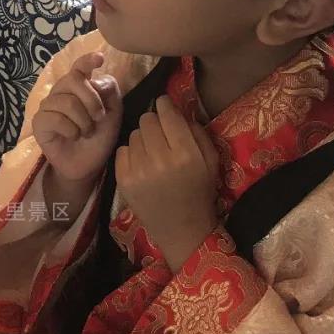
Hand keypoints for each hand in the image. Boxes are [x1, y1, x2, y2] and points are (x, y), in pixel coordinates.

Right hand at [33, 52, 122, 183]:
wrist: (87, 165)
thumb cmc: (99, 138)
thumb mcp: (113, 114)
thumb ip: (109, 92)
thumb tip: (95, 79)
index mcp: (79, 86)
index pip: (79, 67)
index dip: (87, 60)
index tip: (99, 59)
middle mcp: (61, 92)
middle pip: (73, 80)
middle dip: (91, 100)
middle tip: (99, 117)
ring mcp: (48, 106)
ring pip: (67, 102)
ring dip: (83, 121)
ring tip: (86, 132)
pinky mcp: (39, 122)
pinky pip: (56, 119)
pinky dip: (71, 130)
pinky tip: (73, 137)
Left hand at [115, 96, 220, 271]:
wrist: (182, 228)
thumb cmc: (200, 192)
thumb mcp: (211, 160)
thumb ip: (197, 131)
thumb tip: (175, 109)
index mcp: (185, 153)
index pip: (167, 113)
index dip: (165, 105)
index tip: (165, 106)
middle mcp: (160, 159)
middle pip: (146, 120)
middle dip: (155, 123)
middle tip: (161, 134)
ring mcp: (138, 171)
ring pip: (134, 134)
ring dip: (143, 139)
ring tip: (153, 152)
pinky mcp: (123, 181)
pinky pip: (122, 150)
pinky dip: (131, 154)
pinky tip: (142, 165)